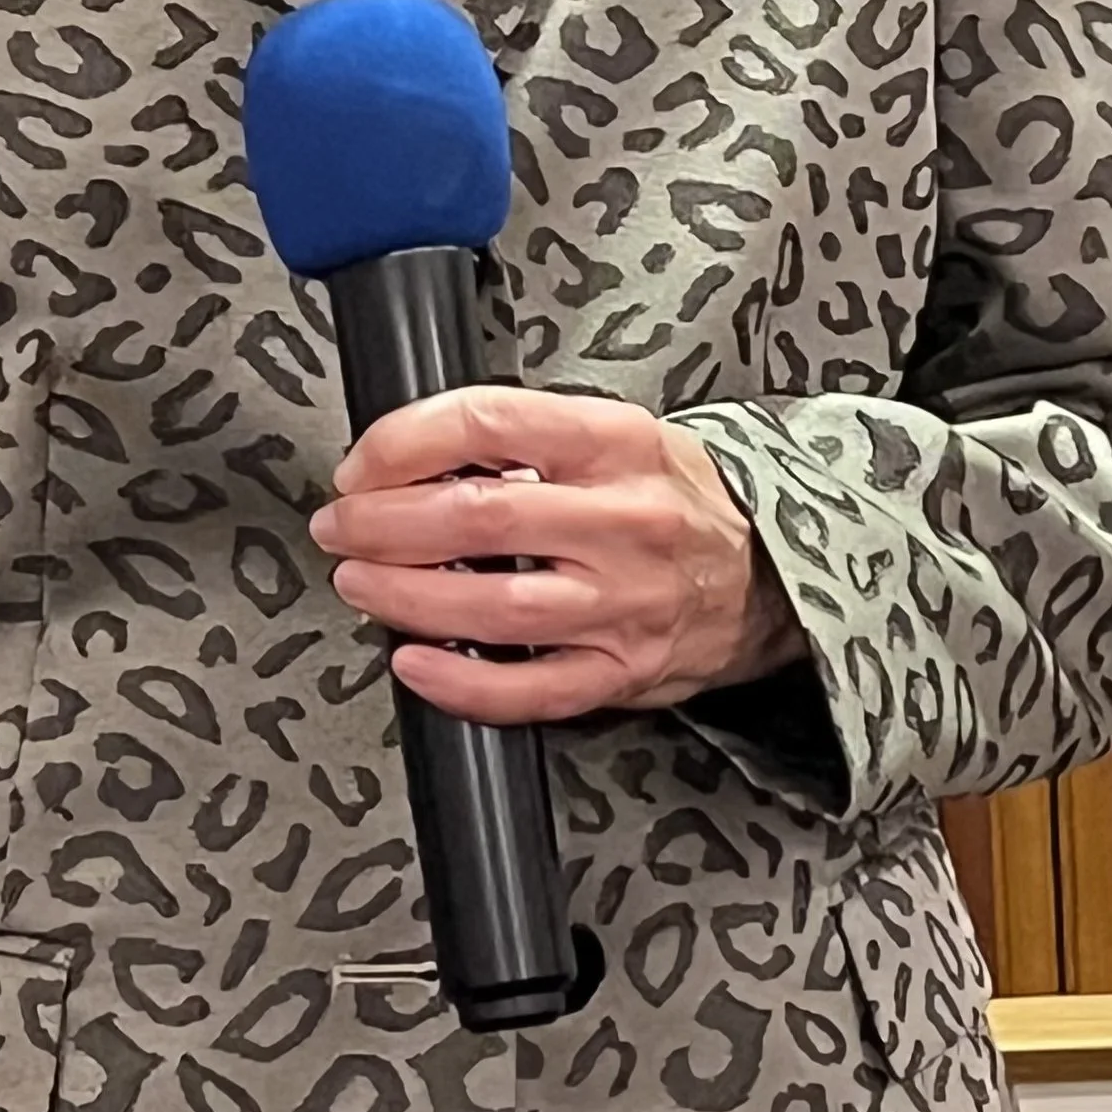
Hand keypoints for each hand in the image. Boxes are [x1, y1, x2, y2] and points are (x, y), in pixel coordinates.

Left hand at [309, 386, 804, 723]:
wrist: (772, 569)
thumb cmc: (672, 497)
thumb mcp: (613, 434)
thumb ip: (522, 439)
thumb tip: (406, 456)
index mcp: (616, 442)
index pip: (489, 422)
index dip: (402, 444)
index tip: (360, 465)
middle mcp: (624, 519)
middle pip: (479, 518)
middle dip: (383, 524)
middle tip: (339, 527)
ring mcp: (625, 602)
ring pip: (497, 606)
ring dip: (406, 597)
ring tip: (359, 583)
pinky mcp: (625, 671)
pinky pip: (532, 689)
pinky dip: (463, 683)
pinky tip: (414, 663)